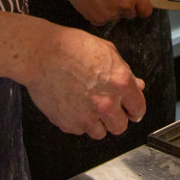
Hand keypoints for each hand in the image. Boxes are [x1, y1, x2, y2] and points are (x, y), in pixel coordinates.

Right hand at [23, 20, 146, 138]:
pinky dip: (78, 122)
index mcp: (120, 82)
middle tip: (108, 108)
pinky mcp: (69, 124)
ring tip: (87, 106)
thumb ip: (125, 71)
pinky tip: (73, 104)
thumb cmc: (71, 47)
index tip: (132, 110)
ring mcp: (87, 116)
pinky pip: (80, 130)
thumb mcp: (106, 50)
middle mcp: (106, 103)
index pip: (138, 108)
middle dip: (116, 118)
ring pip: (100, 133)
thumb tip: (137, 85)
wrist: (41, 55)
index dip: (135, 109)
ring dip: (97, 123)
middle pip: (120, 127)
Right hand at [62, 0, 153, 25]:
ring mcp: (110, 15)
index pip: (146, 11)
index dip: (141, 8)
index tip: (137, 7)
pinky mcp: (96, 20)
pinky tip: (93, 1)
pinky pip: (102, 20)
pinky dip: (99, 14)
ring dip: (110, 10)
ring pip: (115, 17)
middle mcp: (123, 8)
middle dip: (124, 8)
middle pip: (130, 15)